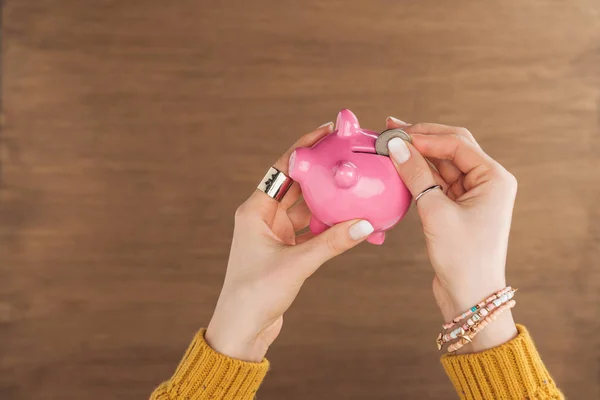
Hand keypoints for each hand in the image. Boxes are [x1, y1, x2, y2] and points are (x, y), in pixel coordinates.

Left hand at [205, 123, 374, 361]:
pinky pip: (311, 229)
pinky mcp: (285, 250)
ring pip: (306, 208)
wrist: (242, 330)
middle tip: (348, 155)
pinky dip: (329, 224)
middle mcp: (263, 217)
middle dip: (321, 172)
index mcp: (254, 211)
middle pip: (297, 185)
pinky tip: (349, 218)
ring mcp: (274, 234)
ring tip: (353, 184)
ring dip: (327, 199)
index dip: (305, 148)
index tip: (327, 131)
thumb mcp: (296, 264)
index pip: (283, 169)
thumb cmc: (256, 295)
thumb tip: (366, 224)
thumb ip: (332, 243)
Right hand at [386, 117, 517, 352]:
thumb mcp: (436, 212)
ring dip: (418, 157)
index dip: (425, 135)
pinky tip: (400, 169)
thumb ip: (416, 175)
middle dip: (422, 138)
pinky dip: (419, 176)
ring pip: (442, 165)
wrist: (470, 297)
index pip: (457, 143)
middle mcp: (487, 182)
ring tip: (390, 148)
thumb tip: (397, 146)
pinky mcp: (458, 209)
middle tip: (391, 129)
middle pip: (451, 148)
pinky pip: (437, 183)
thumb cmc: (462, 257)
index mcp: (494, 178)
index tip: (395, 133)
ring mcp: (472, 195)